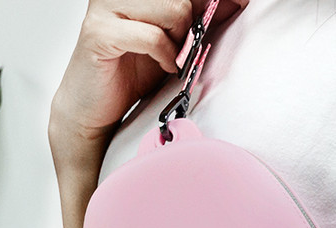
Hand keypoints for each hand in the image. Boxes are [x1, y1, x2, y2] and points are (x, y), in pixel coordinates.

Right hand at [50, 0, 246, 148]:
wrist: (93, 108)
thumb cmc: (131, 74)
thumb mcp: (173, 42)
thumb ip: (199, 19)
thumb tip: (237, 1)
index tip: (242, 2)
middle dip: (193, 24)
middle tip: (183, 48)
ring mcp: (106, 6)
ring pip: (173, 8)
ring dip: (179, 41)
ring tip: (170, 59)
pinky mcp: (99, 32)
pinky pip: (152, 36)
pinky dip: (165, 55)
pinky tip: (164, 66)